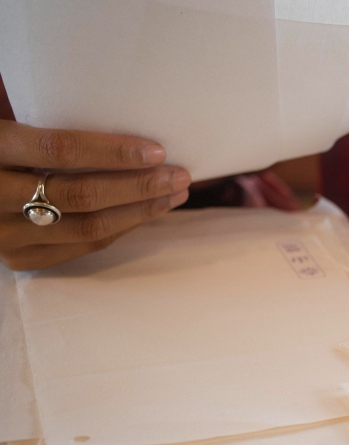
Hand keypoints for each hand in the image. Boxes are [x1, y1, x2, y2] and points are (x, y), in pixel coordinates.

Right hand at [0, 119, 190, 270]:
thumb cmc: (4, 151)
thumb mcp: (15, 131)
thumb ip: (53, 131)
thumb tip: (131, 131)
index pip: (60, 151)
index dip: (112, 153)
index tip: (157, 151)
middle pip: (82, 195)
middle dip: (140, 186)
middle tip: (179, 175)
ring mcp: (6, 234)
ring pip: (89, 227)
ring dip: (141, 211)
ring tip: (174, 194)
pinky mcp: (21, 258)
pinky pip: (84, 245)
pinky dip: (121, 228)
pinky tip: (146, 213)